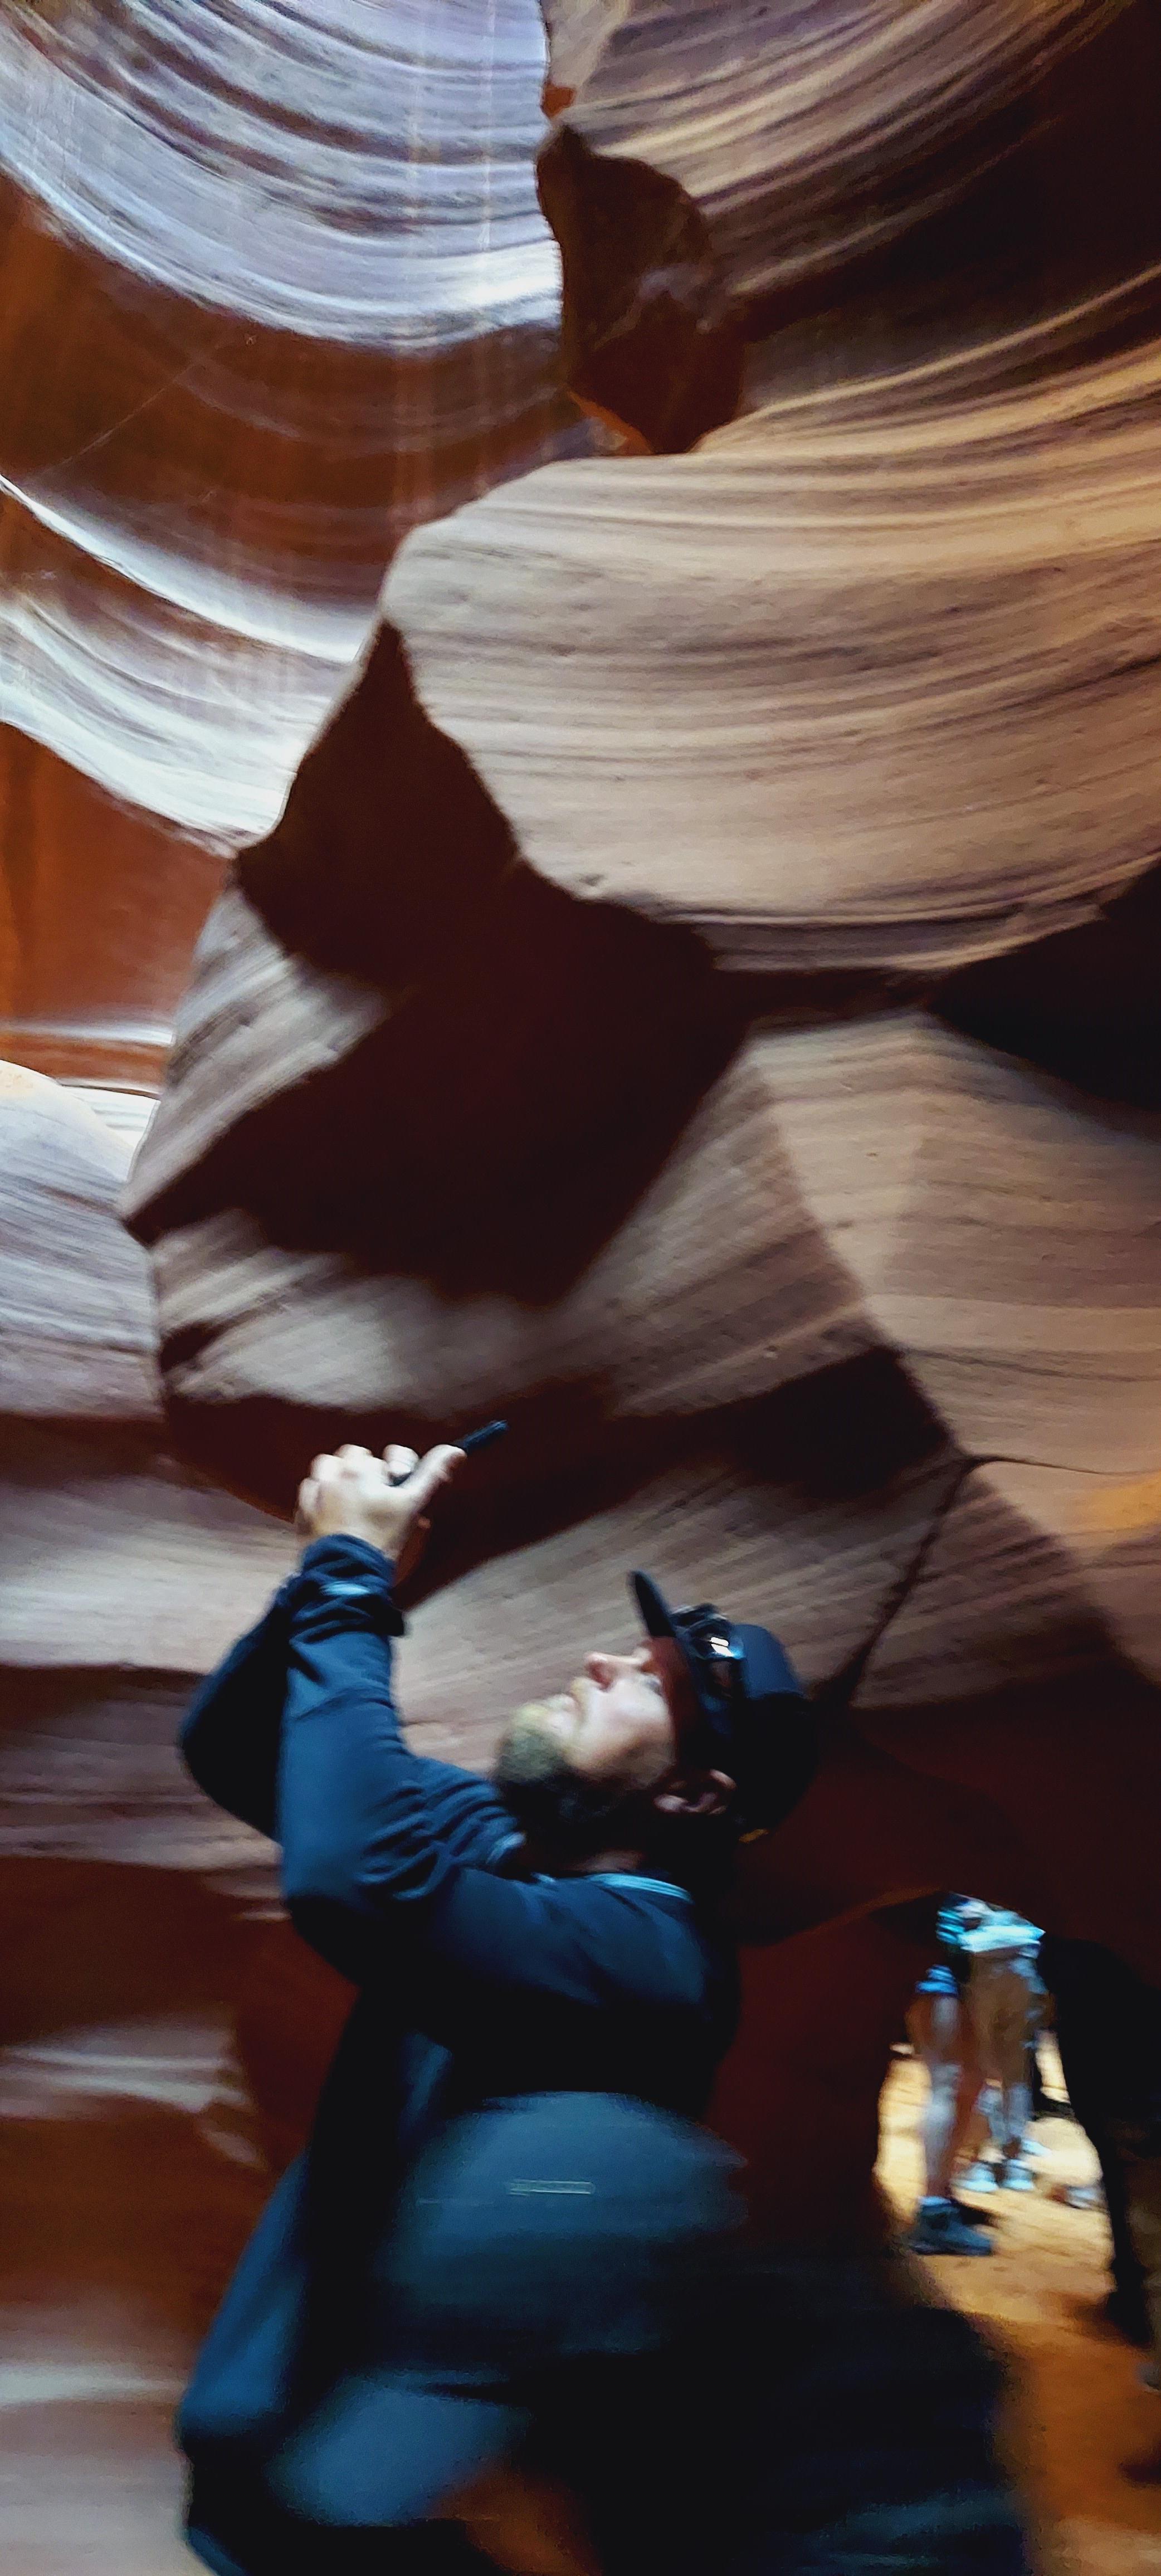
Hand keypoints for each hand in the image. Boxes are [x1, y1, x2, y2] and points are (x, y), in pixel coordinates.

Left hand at [295, 1441, 463, 1574]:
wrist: (346, 1574)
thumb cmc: (382, 1539)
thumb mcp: (413, 1507)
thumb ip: (432, 1475)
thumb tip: (457, 1451)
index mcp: (363, 1469)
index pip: (386, 1456)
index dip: (396, 1472)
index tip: (397, 1491)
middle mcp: (335, 1474)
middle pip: (353, 1458)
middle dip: (365, 1472)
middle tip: (376, 1499)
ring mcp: (315, 1493)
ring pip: (326, 1469)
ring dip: (338, 1478)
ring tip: (350, 1501)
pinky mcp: (302, 1512)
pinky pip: (308, 1492)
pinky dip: (319, 1497)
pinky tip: (331, 1514)